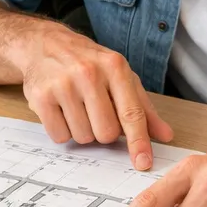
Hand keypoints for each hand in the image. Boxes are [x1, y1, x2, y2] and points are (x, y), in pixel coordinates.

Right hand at [13, 23, 172, 170]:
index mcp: (114, 66)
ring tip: (76, 108)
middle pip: (106, 132)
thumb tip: (165, 135)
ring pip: (83, 137)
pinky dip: (62, 131)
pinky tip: (61, 111)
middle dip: (103, 132)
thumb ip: (143, 107)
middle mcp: (88, 73)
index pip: (131, 113)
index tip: (143, 162)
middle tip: (95, 113)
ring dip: (82, 131)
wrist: (44, 44)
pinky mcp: (40, 96)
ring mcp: (62, 84)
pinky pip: (59, 136)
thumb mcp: (120, 76)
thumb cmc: (87, 62)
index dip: (139, 142)